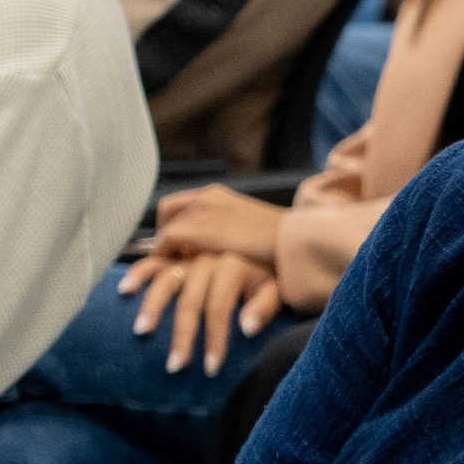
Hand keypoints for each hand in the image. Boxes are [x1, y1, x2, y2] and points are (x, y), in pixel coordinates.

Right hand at [118, 248, 279, 374]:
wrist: (269, 241)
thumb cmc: (273, 273)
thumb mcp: (279, 288)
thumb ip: (265, 307)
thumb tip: (246, 329)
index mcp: (233, 266)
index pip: (219, 307)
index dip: (214, 339)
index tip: (210, 368)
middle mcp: (207, 260)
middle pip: (190, 301)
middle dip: (182, 336)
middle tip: (174, 366)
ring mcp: (189, 257)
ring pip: (166, 280)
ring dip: (152, 306)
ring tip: (140, 331)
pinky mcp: (177, 255)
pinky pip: (153, 262)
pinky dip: (138, 274)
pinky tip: (124, 290)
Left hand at [156, 182, 286, 263]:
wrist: (298, 242)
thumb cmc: (283, 245)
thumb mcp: (252, 231)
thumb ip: (231, 233)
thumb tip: (217, 248)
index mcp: (221, 195)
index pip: (182, 204)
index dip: (174, 224)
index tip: (180, 247)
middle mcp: (209, 197)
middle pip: (168, 211)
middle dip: (165, 234)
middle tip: (173, 257)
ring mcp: (206, 210)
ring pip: (167, 225)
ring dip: (165, 246)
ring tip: (173, 267)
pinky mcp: (205, 228)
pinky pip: (168, 237)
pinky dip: (165, 252)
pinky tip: (174, 268)